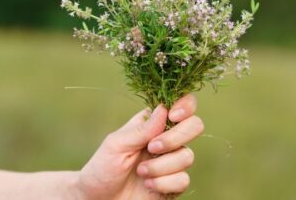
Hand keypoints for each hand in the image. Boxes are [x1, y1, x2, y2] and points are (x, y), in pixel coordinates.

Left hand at [77, 94, 203, 199]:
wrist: (100, 199)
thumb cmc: (104, 167)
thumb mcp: (116, 144)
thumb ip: (141, 129)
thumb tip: (164, 109)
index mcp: (153, 122)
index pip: (182, 104)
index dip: (185, 106)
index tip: (172, 116)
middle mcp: (167, 138)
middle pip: (195, 125)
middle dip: (175, 137)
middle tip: (152, 147)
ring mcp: (172, 161)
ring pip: (187, 156)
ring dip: (161, 166)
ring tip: (140, 171)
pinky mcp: (174, 183)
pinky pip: (183, 179)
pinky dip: (163, 183)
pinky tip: (148, 184)